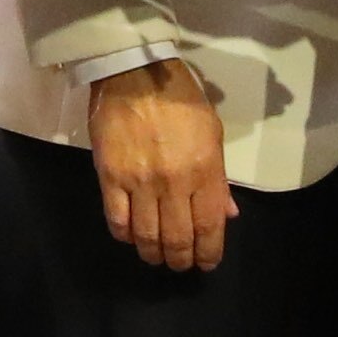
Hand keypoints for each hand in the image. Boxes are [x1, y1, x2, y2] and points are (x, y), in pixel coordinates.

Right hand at [93, 58, 234, 272]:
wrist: (135, 72)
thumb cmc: (180, 98)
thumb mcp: (212, 132)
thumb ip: (219, 177)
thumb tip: (227, 213)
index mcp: (205, 170)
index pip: (210, 226)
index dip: (209, 252)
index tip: (207, 262)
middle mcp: (175, 182)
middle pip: (178, 238)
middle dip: (181, 259)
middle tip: (180, 264)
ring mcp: (140, 182)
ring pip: (146, 235)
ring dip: (153, 253)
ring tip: (156, 255)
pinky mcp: (110, 177)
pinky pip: (117, 220)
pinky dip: (125, 236)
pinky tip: (131, 236)